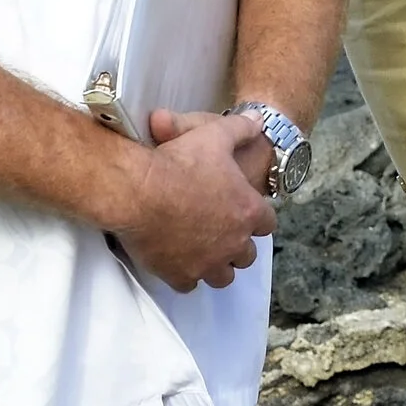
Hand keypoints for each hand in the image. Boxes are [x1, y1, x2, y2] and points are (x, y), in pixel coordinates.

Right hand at [114, 109, 276, 291]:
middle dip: (237, 245)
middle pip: (246, 255)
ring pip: (223, 277)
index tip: (244, 212)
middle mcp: (233, 242)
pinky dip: (187, 275)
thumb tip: (259, 120)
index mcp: (248, 211)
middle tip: (222, 233)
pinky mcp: (181, 276)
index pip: (267, 223)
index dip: (257, 218)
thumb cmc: (179, 162)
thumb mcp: (214, 135)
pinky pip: (190, 285)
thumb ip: (241, 128)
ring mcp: (207, 263)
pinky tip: (178, 262)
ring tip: (203, 253)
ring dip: (217, 265)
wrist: (138, 191)